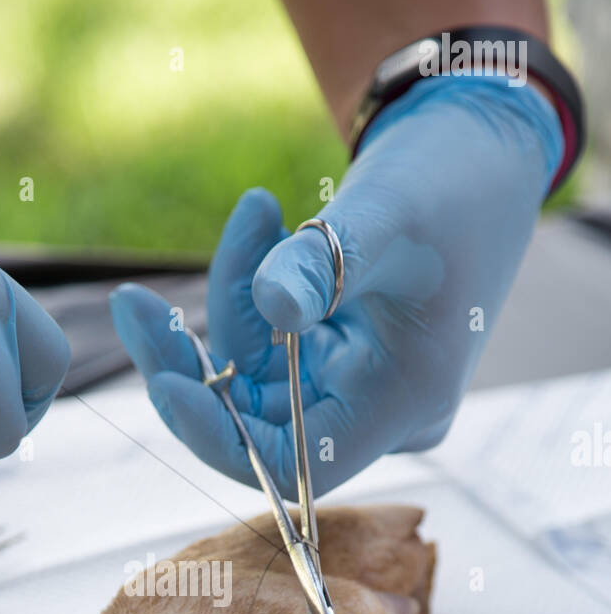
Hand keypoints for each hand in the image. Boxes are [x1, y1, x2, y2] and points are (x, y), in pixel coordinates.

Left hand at [109, 76, 561, 496]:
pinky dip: (247, 296)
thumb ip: (327, 262)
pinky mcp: (332, 362)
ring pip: (253, 382)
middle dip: (192, 367)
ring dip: (226, 308)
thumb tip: (271, 304)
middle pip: (258, 426)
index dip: (223, 439)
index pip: (298, 463)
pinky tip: (261, 223)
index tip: (164, 386)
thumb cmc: (451, 179)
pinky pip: (264, 349)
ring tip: (255, 214)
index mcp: (405, 402)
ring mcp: (353, 390)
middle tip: (131, 303)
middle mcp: (377, 414)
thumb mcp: (389, 212)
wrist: (482, 150)